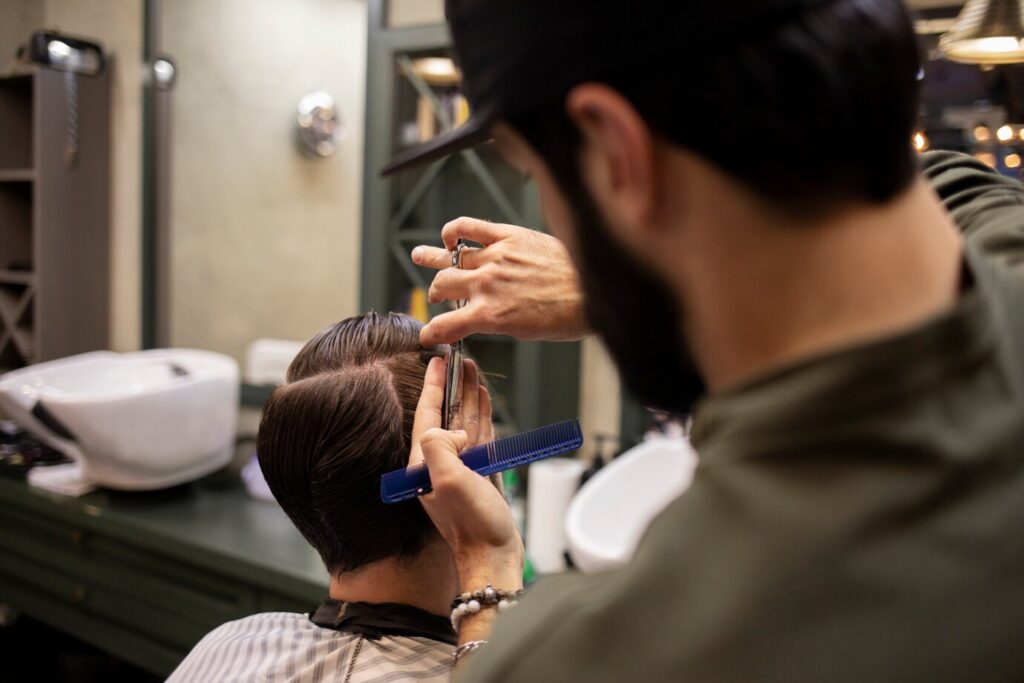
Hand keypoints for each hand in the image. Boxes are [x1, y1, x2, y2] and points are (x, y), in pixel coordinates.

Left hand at [410, 356, 523, 587]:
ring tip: (474, 372)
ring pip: (464, 422)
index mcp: (424, 463)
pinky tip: (483, 402)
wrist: (492, 556)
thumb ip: (438, 447)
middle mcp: (439, 463)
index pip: (426, 414)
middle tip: (460, 360)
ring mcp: (460, 469)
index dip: (432, 386)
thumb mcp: (447, 481)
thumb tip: (451, 430)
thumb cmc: (471, 525)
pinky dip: (481, 416)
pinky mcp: (479, 475)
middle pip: (445, 414)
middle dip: (452, 386)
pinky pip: (479, 437)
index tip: (436, 361)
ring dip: (468, 396)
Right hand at [412, 217, 587, 346]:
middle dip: (436, 293)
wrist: (594, 290)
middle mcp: (486, 286)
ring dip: (432, 259)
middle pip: (442, 286)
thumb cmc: (568, 315)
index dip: (431, 333)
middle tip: (437, 295)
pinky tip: (450, 235)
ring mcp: (495, 258)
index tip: (427, 335)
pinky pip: (470, 227)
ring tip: (420, 256)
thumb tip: (486, 315)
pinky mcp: (508, 236)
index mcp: (490, 316)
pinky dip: (454, 230)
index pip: (445, 326)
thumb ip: (498, 320)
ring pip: (450, 258)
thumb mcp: (526, 332)